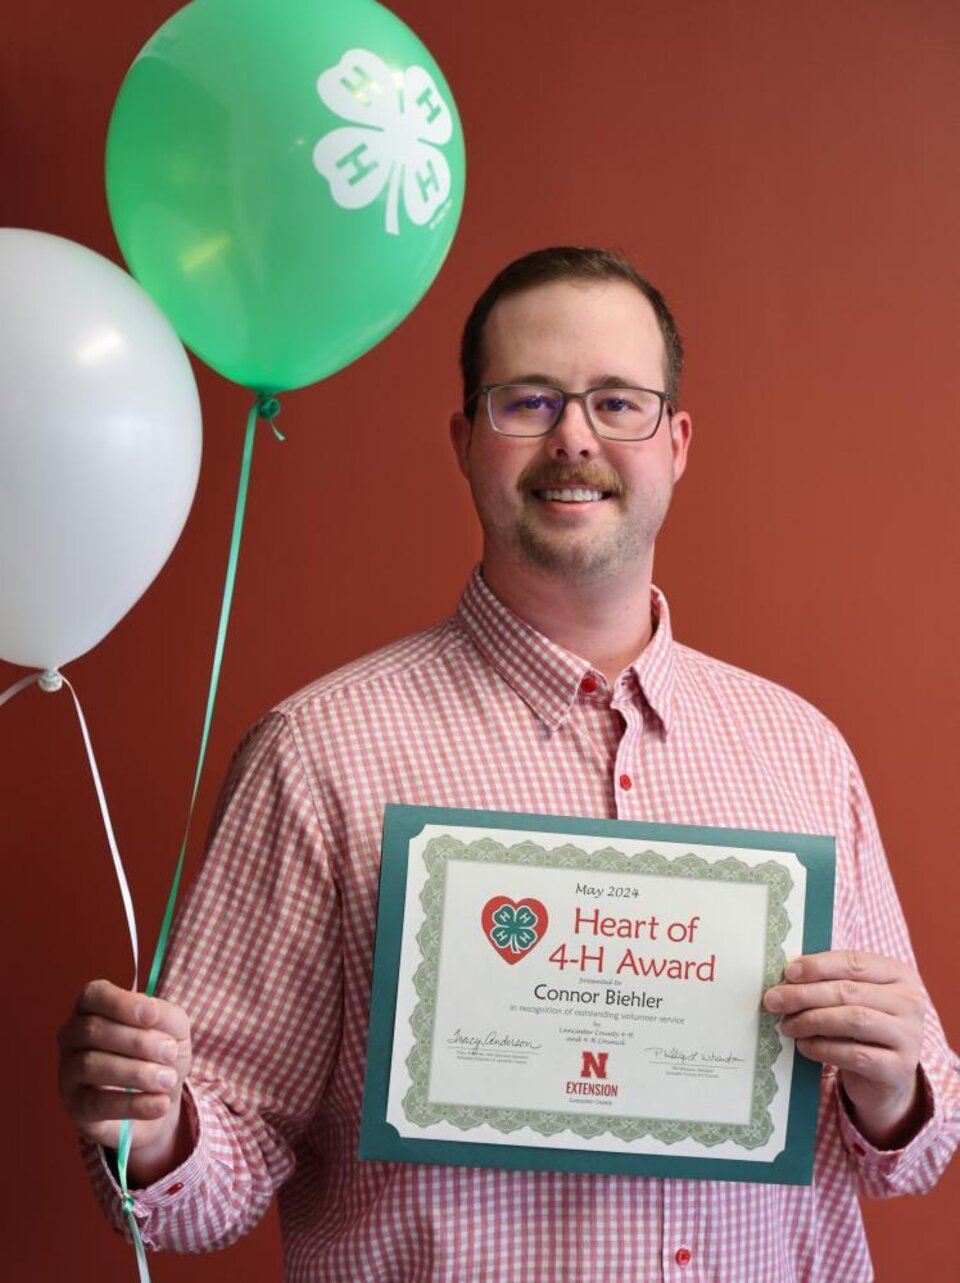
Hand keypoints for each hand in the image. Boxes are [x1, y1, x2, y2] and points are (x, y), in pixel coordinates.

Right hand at [58, 979, 192, 1179]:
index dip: (120, 1003)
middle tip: (170, 1053)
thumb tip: (151, 1013)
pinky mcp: (75, 1106)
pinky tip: (160, 1104)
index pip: (93, 995)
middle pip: (93, 1030)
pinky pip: (98, 1104)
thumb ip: (165, 1014)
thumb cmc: (158, 1052)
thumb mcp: (172, 1027)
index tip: (151, 1016)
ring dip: (137, 1072)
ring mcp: (68, 1072)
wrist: (158, 1098)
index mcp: (93, 1007)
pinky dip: (134, 1103)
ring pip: (91, 1065)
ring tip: (168, 1080)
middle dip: (137, 1041)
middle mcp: (72, 1036)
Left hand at [763, 950, 925, 1146]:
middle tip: (774, 1000)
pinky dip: (822, 1048)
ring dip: (811, 1020)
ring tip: (787, 1025)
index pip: (854, 962)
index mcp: (898, 974)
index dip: (818, 965)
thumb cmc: (862, 1028)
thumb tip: (786, 976)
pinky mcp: (899, 1068)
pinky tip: (804, 1046)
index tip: (788, 972)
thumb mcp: (854, 999)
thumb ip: (830, 983)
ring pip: (852, 1020)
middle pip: (849, 992)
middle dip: (805, 995)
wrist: (886, 1076)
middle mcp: (910, 1002)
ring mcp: (909, 1036)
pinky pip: (854, 1054)